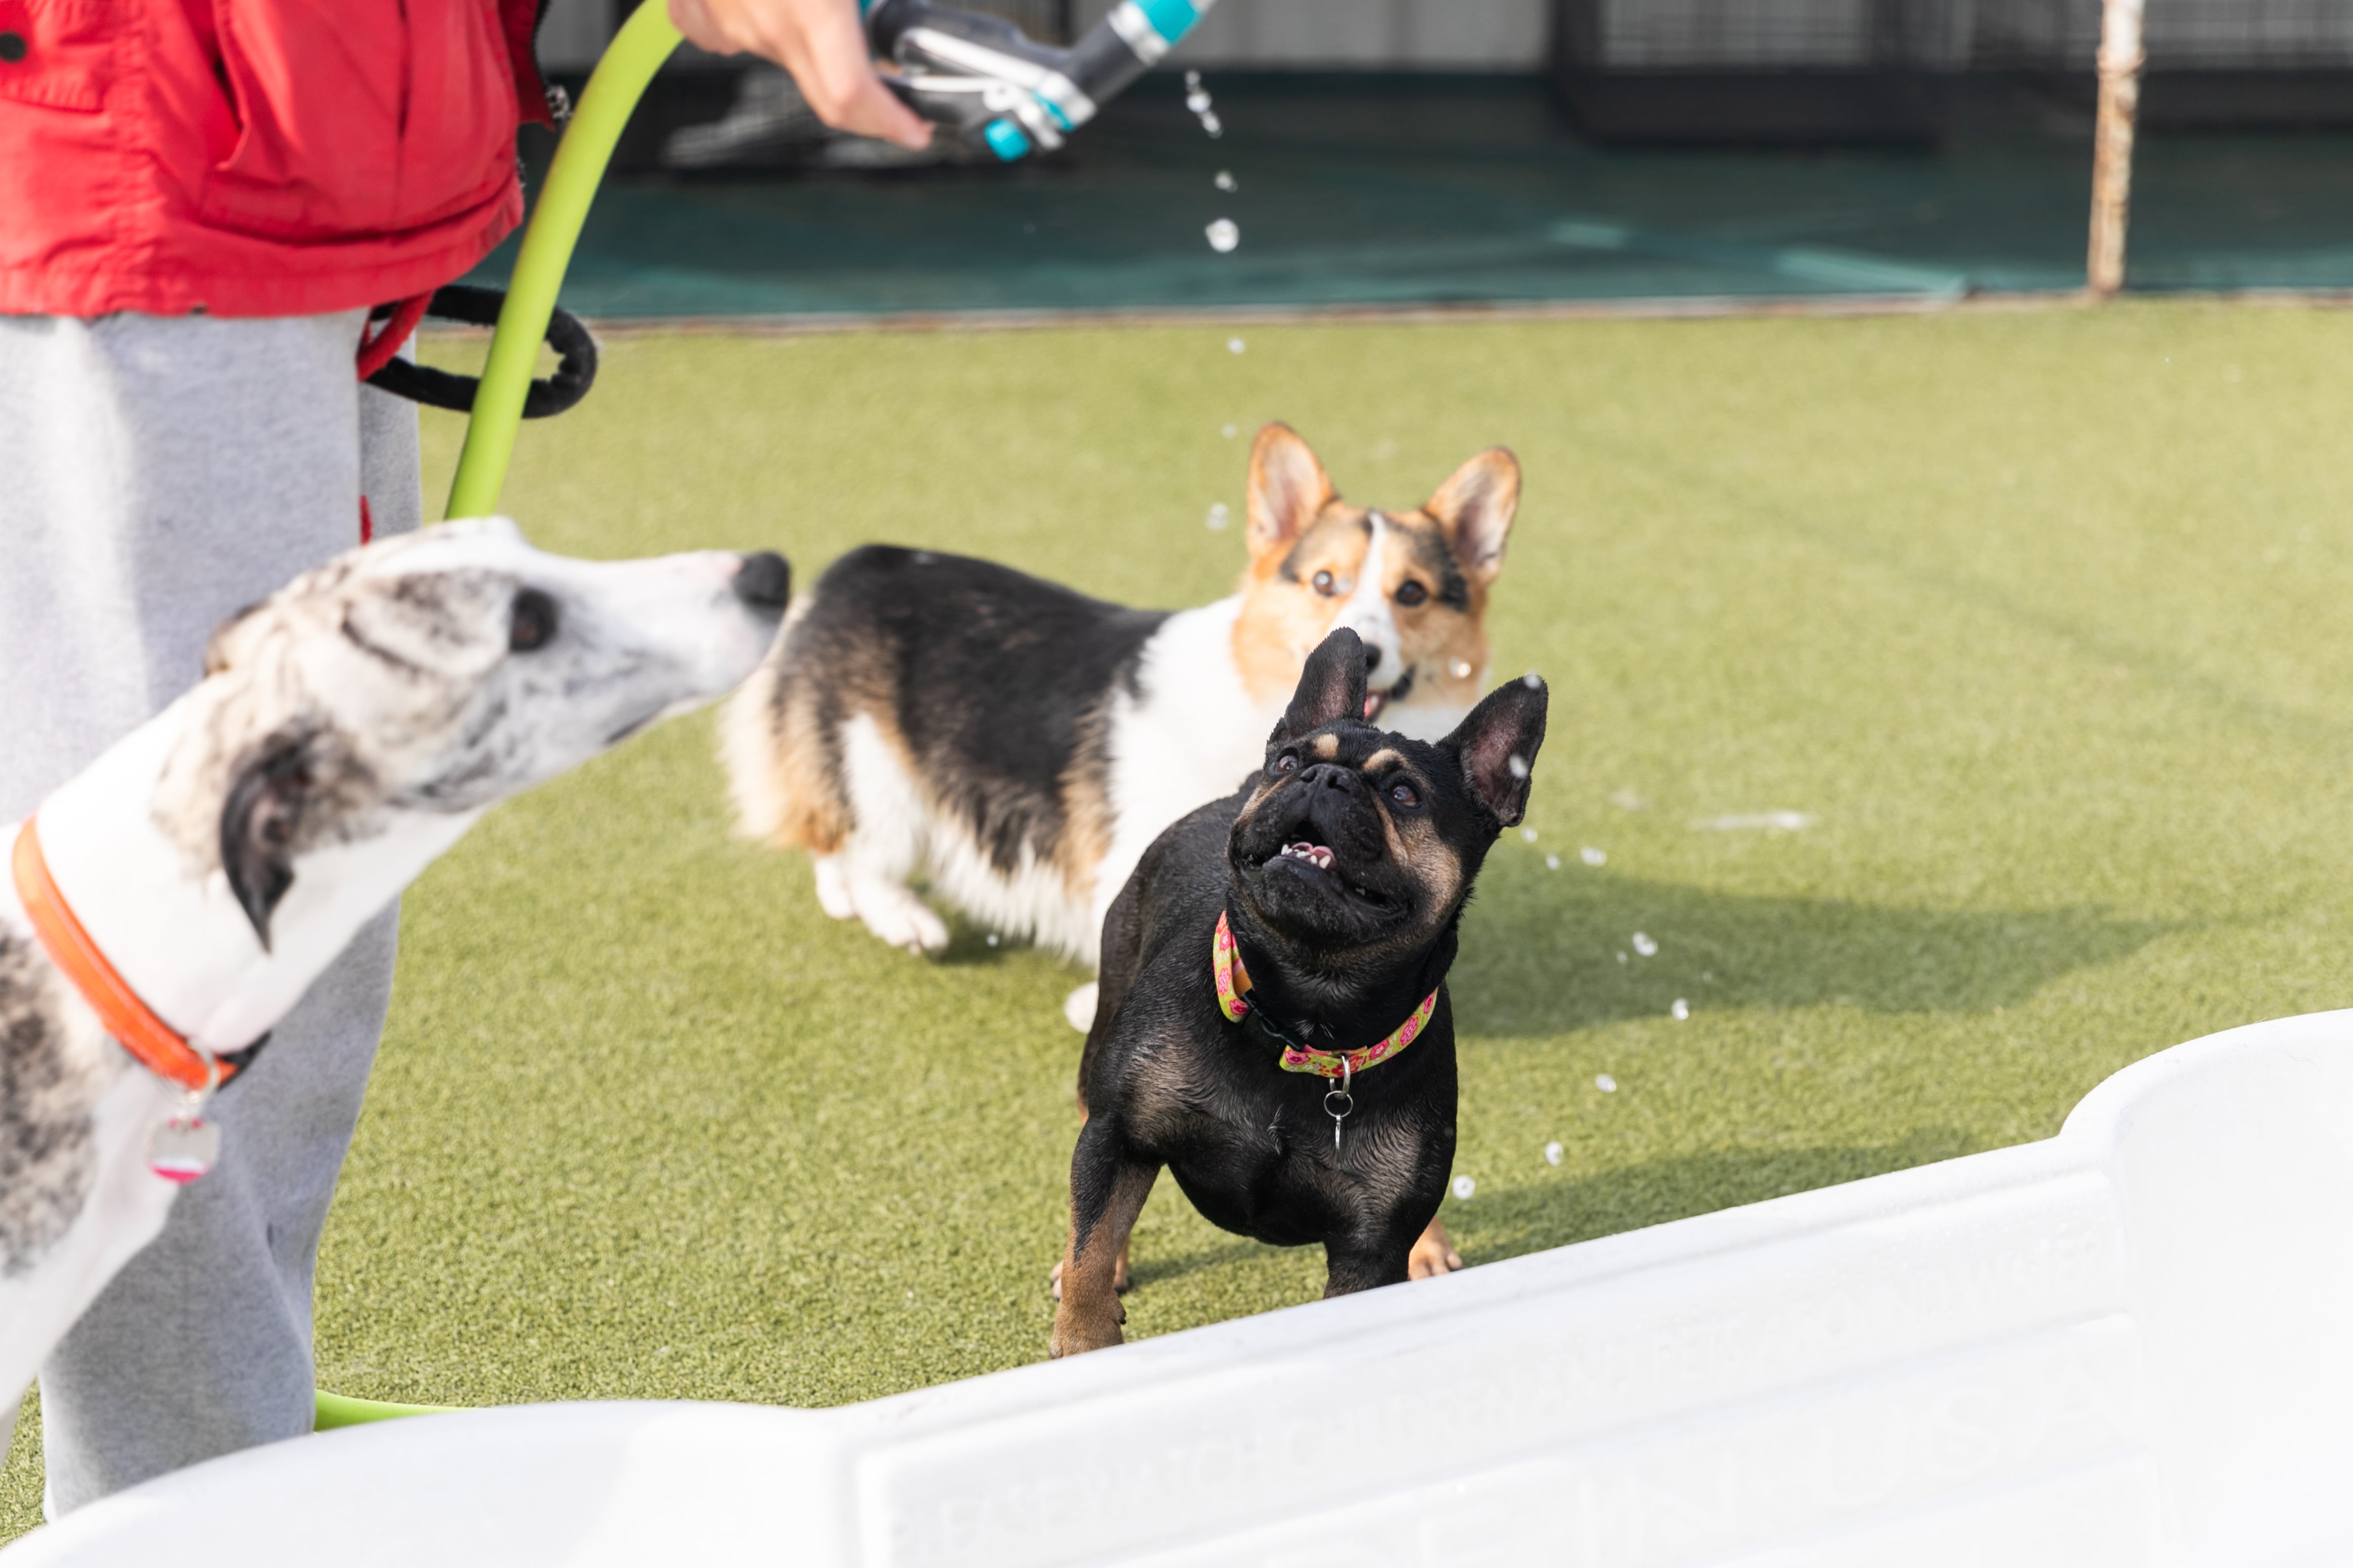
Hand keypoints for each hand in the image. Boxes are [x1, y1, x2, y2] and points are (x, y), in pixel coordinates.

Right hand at [669, 0, 932, 149]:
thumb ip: (871, 0)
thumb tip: (913, 8)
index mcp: (811, 9)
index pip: (853, 98)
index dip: (890, 124)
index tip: (915, 128)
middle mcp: (766, 24)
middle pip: (824, 92)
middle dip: (867, 99)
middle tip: (894, 87)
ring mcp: (727, 16)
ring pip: (783, 58)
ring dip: (817, 50)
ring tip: (831, 11)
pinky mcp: (696, 2)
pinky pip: (725, 33)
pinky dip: (756, 26)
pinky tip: (773, 3)